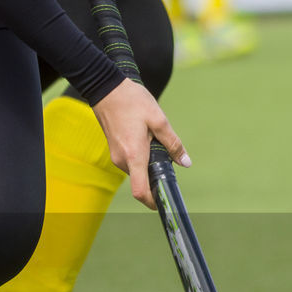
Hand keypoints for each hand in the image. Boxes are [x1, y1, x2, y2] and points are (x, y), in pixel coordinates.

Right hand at [91, 79, 189, 208]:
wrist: (106, 89)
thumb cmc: (132, 101)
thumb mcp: (158, 119)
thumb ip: (173, 143)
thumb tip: (185, 163)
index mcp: (134, 155)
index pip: (141, 191)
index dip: (153, 202)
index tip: (164, 203)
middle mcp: (122, 161)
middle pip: (142, 181)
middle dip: (156, 177)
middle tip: (169, 160)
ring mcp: (116, 157)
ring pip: (137, 170)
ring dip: (149, 163)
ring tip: (155, 139)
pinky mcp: (114, 151)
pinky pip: (131, 162)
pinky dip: (141, 157)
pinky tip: (146, 137)